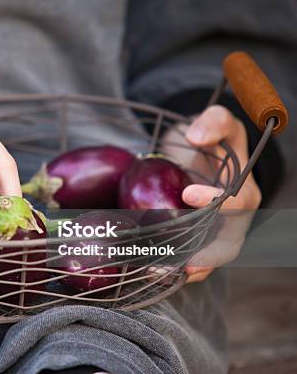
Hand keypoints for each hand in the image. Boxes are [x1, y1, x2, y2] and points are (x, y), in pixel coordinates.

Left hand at [161, 105, 260, 282]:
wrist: (195, 156)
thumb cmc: (210, 140)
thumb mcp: (217, 120)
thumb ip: (213, 121)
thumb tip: (196, 135)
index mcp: (244, 191)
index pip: (238, 202)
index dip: (216, 201)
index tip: (188, 194)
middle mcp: (234, 220)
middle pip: (228, 245)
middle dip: (206, 256)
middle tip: (181, 262)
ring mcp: (215, 236)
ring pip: (208, 261)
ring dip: (183, 270)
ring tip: (156, 272)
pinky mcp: (196, 243)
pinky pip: (189, 264)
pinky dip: (172, 270)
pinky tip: (149, 271)